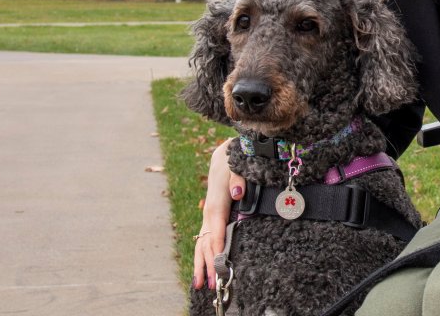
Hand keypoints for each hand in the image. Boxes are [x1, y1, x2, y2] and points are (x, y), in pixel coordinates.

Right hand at [192, 138, 246, 289]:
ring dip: (202, 264)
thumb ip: (238, 179)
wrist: (224, 154)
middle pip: (206, 241)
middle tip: (212, 283)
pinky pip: (204, 239)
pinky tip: (203, 269)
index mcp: (217, 202)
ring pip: (201, 243)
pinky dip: (202, 255)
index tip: (219, 263)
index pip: (216, 229)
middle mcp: (210, 212)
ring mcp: (208, 217)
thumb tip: (238, 193)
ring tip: (203, 284)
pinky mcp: (210, 218)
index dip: (217, 246)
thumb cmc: (232, 160)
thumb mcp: (237, 164)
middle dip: (208, 263)